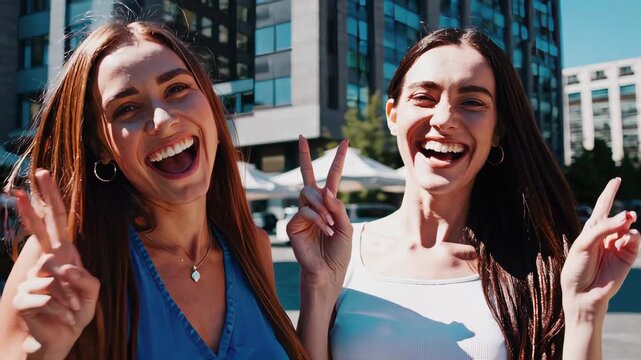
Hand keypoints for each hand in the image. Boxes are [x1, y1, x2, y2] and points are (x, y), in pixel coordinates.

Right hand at [11, 169, 99, 356]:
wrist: (57, 341)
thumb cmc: (74, 315)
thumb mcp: (90, 296)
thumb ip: (85, 281)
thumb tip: (63, 269)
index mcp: (65, 255)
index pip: (58, 221)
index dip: (52, 198)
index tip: (44, 174)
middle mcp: (49, 260)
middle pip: (43, 225)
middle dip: (39, 200)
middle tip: (34, 175)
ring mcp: (35, 276)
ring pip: (45, 273)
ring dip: (66, 300)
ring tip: (69, 314)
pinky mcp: (24, 296)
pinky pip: (43, 296)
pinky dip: (59, 311)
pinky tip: (62, 320)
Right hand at [287, 136, 352, 289]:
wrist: (328, 273)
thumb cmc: (338, 253)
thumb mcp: (346, 228)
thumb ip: (337, 208)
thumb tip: (326, 190)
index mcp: (329, 205)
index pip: (332, 178)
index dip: (338, 160)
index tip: (345, 142)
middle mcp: (313, 206)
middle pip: (308, 176)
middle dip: (304, 156)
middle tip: (301, 137)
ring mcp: (301, 214)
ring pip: (308, 193)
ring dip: (322, 207)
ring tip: (330, 225)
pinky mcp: (292, 225)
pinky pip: (304, 212)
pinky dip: (317, 220)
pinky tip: (324, 231)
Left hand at [561, 178, 639, 316]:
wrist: (583, 293)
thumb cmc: (577, 268)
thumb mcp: (584, 244)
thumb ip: (603, 229)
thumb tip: (626, 217)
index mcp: (591, 231)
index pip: (602, 208)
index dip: (609, 193)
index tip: (616, 179)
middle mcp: (605, 236)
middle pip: (618, 217)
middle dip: (623, 214)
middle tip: (627, 216)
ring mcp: (617, 246)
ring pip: (628, 228)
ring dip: (628, 226)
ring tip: (626, 229)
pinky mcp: (627, 257)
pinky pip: (635, 240)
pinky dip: (632, 237)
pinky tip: (624, 241)